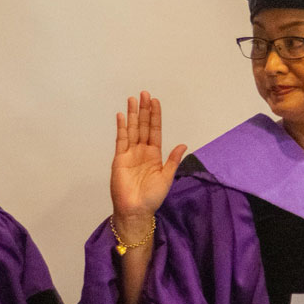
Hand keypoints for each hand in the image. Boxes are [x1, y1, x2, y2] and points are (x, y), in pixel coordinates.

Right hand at [111, 91, 187, 224]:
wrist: (136, 210)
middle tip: (144, 93)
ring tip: (132, 99)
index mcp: (154, 155)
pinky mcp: (119, 159)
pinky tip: (122, 116)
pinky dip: (122, 127)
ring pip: (132, 130)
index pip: (155, 130)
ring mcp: (130, 154)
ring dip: (133, 115)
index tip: (155, 101)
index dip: (155, 116)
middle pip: (143, 126)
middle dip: (144, 110)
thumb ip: (173, 160)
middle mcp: (142, 151)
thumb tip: (183, 144)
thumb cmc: (152, 197)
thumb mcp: (167, 177)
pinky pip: (121, 140)